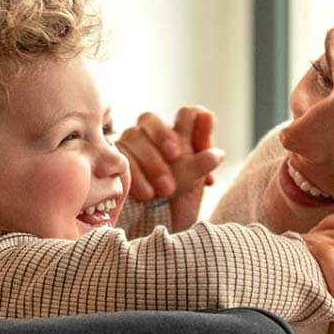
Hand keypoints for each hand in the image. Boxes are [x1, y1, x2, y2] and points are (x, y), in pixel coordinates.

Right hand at [116, 106, 225, 230]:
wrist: (153, 220)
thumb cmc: (176, 193)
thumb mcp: (194, 179)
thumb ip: (204, 161)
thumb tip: (218, 150)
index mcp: (177, 132)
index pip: (186, 113)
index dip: (188, 123)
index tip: (191, 143)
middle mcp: (151, 132)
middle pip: (149, 119)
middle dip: (162, 137)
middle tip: (175, 157)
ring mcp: (130, 143)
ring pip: (133, 137)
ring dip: (151, 162)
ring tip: (164, 190)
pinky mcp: (115, 158)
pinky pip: (121, 159)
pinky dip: (136, 178)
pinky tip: (147, 194)